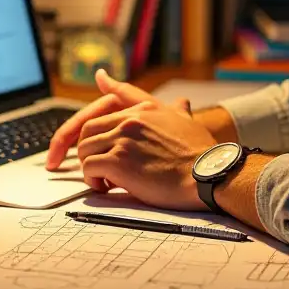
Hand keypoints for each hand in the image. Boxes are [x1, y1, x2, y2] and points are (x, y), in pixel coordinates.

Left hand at [76, 96, 217, 210]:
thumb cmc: (200, 152)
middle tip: (98, 164)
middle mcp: (130, 120)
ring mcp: (123, 139)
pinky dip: (92, 179)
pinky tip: (105, 186)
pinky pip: (89, 167)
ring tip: (103, 178)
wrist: (207, 172)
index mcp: (144, 109)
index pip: (109, 101)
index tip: (82, 112)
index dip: (92, 112)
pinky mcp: (118, 162)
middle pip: (88, 128)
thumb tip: (182, 101)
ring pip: (85, 148)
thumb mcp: (187, 121)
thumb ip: (179, 109)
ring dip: (89, 166)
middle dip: (88, 147)